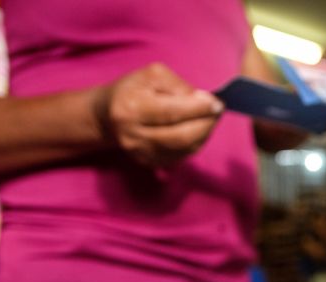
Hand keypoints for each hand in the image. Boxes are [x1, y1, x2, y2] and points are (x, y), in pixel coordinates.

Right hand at [94, 63, 223, 166]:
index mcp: (132, 108)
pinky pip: (181, 156)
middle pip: (181, 137)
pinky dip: (195, 143)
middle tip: (217, 112)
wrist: (108, 116)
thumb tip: (204, 101)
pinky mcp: (150, 163)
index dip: (199, 109)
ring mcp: (141, 153)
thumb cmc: (133, 90)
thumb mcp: (152, 75)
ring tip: (209, 119)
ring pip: (184, 149)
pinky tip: (197, 130)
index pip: (172, 112)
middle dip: (206, 124)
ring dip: (204, 134)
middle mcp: (134, 135)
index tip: (217, 103)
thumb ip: (178, 85)